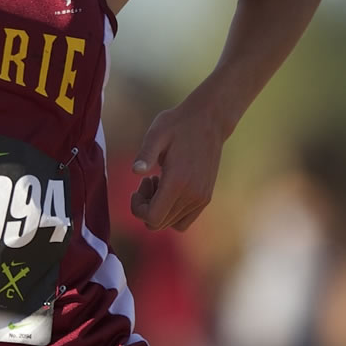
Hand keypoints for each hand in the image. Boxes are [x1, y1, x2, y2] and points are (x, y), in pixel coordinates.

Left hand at [128, 99, 225, 230]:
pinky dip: (172, 211)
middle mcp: (192, 195)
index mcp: (178, 182)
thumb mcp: (156, 133)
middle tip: (148, 180)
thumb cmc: (178, 125)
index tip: (139, 186)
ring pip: (172, 223)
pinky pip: (185, 220)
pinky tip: (169, 187)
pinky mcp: (206, 197)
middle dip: (146, 207)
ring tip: (159, 182)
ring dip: (159, 209)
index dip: (138, 208)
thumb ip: (145, 154)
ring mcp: (201, 198)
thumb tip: (135, 171)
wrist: (209, 121)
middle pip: (159, 223)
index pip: (153, 218)